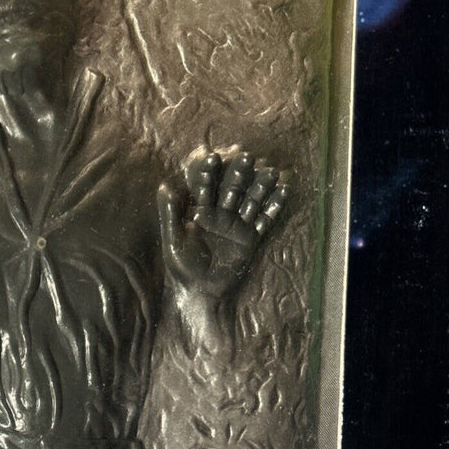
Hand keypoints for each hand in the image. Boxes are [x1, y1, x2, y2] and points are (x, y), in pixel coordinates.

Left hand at [158, 153, 288, 299]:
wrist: (201, 292)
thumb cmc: (183, 267)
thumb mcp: (173, 240)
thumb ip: (170, 213)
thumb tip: (164, 184)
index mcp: (202, 213)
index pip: (206, 189)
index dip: (208, 174)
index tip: (212, 157)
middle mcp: (222, 216)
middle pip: (232, 190)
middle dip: (238, 175)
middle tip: (245, 157)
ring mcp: (238, 226)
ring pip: (251, 202)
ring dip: (261, 187)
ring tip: (270, 171)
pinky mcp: (251, 239)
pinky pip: (265, 221)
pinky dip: (274, 207)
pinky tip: (284, 190)